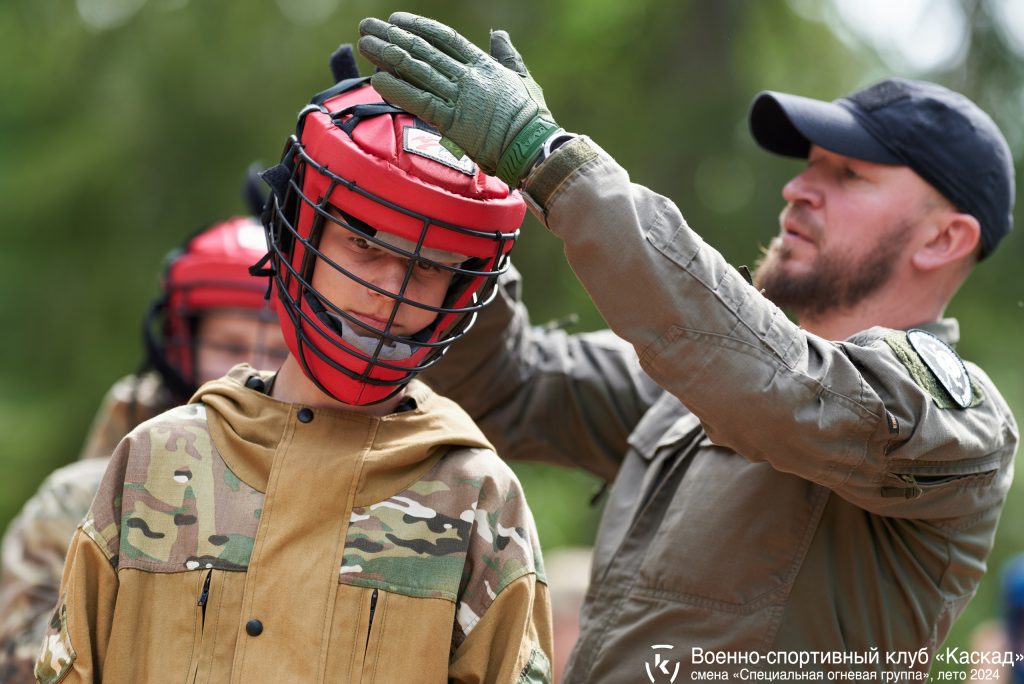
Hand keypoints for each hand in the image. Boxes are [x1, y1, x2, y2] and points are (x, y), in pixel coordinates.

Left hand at [358, 12, 560, 186]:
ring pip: (416, 71)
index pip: (444, 38)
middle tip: (368, 27)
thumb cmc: (532, 117)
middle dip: (392, 37)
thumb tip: (499, 34)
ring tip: (365, 44)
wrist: (533, 146)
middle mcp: (467, 76)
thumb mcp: (523, 77)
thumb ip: (507, 55)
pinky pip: (419, 101)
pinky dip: (398, 90)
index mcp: (483, 64)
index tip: (397, 20)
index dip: (418, 27)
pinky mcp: (452, 122)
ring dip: (387, 56)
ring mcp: (459, 97)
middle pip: (423, 50)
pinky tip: (378, 79)